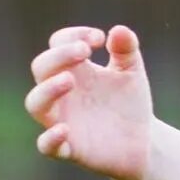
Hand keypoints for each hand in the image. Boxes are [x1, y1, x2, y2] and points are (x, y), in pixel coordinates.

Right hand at [24, 26, 154, 179]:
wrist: (144, 143)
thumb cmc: (130, 104)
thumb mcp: (132, 74)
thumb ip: (126, 51)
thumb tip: (120, 30)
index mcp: (74, 70)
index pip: (58, 44)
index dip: (73, 36)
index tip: (99, 38)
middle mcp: (61, 94)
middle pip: (41, 68)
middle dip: (58, 57)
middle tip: (84, 52)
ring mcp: (61, 120)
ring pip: (36, 103)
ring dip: (48, 90)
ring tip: (69, 80)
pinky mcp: (70, 149)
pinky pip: (48, 146)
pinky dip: (50, 139)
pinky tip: (65, 129)